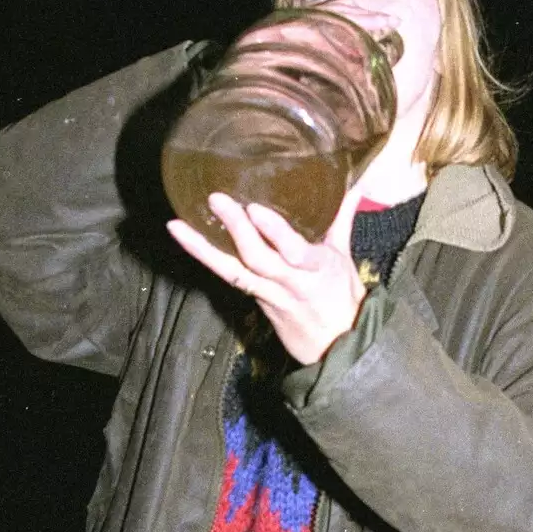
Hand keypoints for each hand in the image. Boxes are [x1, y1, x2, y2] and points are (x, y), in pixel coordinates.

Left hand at [166, 189, 365, 364]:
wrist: (335, 346)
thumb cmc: (341, 297)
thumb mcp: (344, 259)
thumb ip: (341, 219)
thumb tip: (354, 184)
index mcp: (318, 270)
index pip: (297, 252)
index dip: (276, 233)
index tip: (256, 209)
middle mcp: (290, 283)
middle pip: (260, 259)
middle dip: (238, 229)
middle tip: (218, 200)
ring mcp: (268, 294)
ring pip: (233, 271)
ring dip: (204, 248)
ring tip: (178, 225)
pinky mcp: (253, 299)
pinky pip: (227, 277)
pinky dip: (204, 256)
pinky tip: (182, 236)